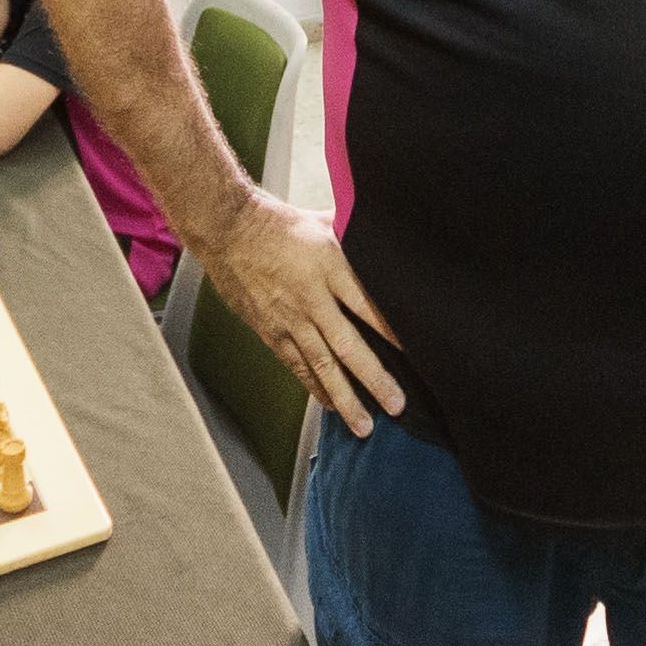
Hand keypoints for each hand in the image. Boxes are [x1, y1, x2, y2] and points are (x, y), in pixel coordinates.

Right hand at [193, 191, 404, 433]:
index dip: (393, 332)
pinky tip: (330, 404)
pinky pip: (296, 365)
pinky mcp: (271, 331)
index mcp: (330, 267)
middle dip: (374, 379)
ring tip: (364, 425)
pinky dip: (314, 387)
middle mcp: (312, 299)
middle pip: (348, 346)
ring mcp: (290, 319)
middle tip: (396, 405)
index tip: (417, 354)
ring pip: (321, 366)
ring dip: (344, 398)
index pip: (368, 306)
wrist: (228, 231)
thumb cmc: (279, 223)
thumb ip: (357, 234)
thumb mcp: (325, 220)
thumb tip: (387, 234)